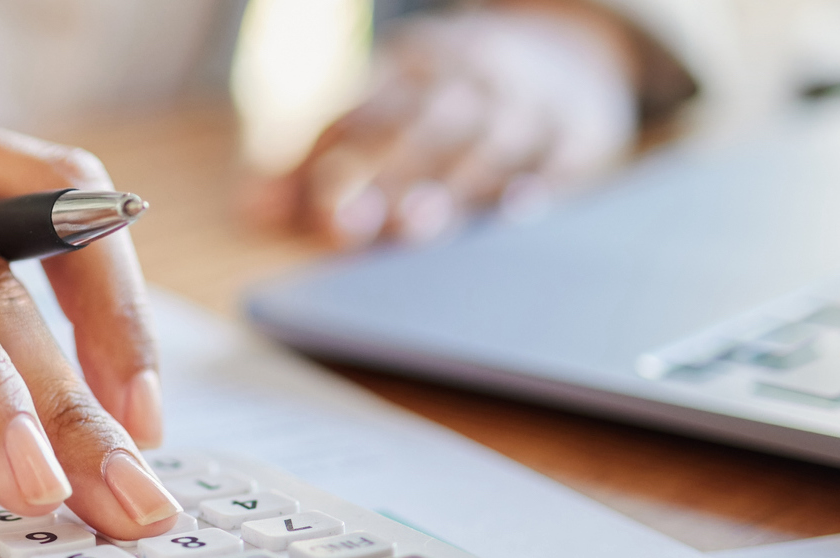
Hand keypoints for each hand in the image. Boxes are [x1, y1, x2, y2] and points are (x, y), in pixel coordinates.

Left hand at [255, 0, 643, 247]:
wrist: (574, 47)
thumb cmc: (453, 96)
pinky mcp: (587, 132)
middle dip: (387, 172)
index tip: (291, 199)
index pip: (365, 98)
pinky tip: (516, 217)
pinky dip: (542, 187)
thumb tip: (252, 210)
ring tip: (415, 228)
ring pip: (494, 140)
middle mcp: (476, 75)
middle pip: (428, 122)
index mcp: (418, 61)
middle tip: (349, 225)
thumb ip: (317, 157)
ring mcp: (535, 101)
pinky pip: (565, 159)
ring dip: (454, 184)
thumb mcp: (391, 98)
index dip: (324, 147)